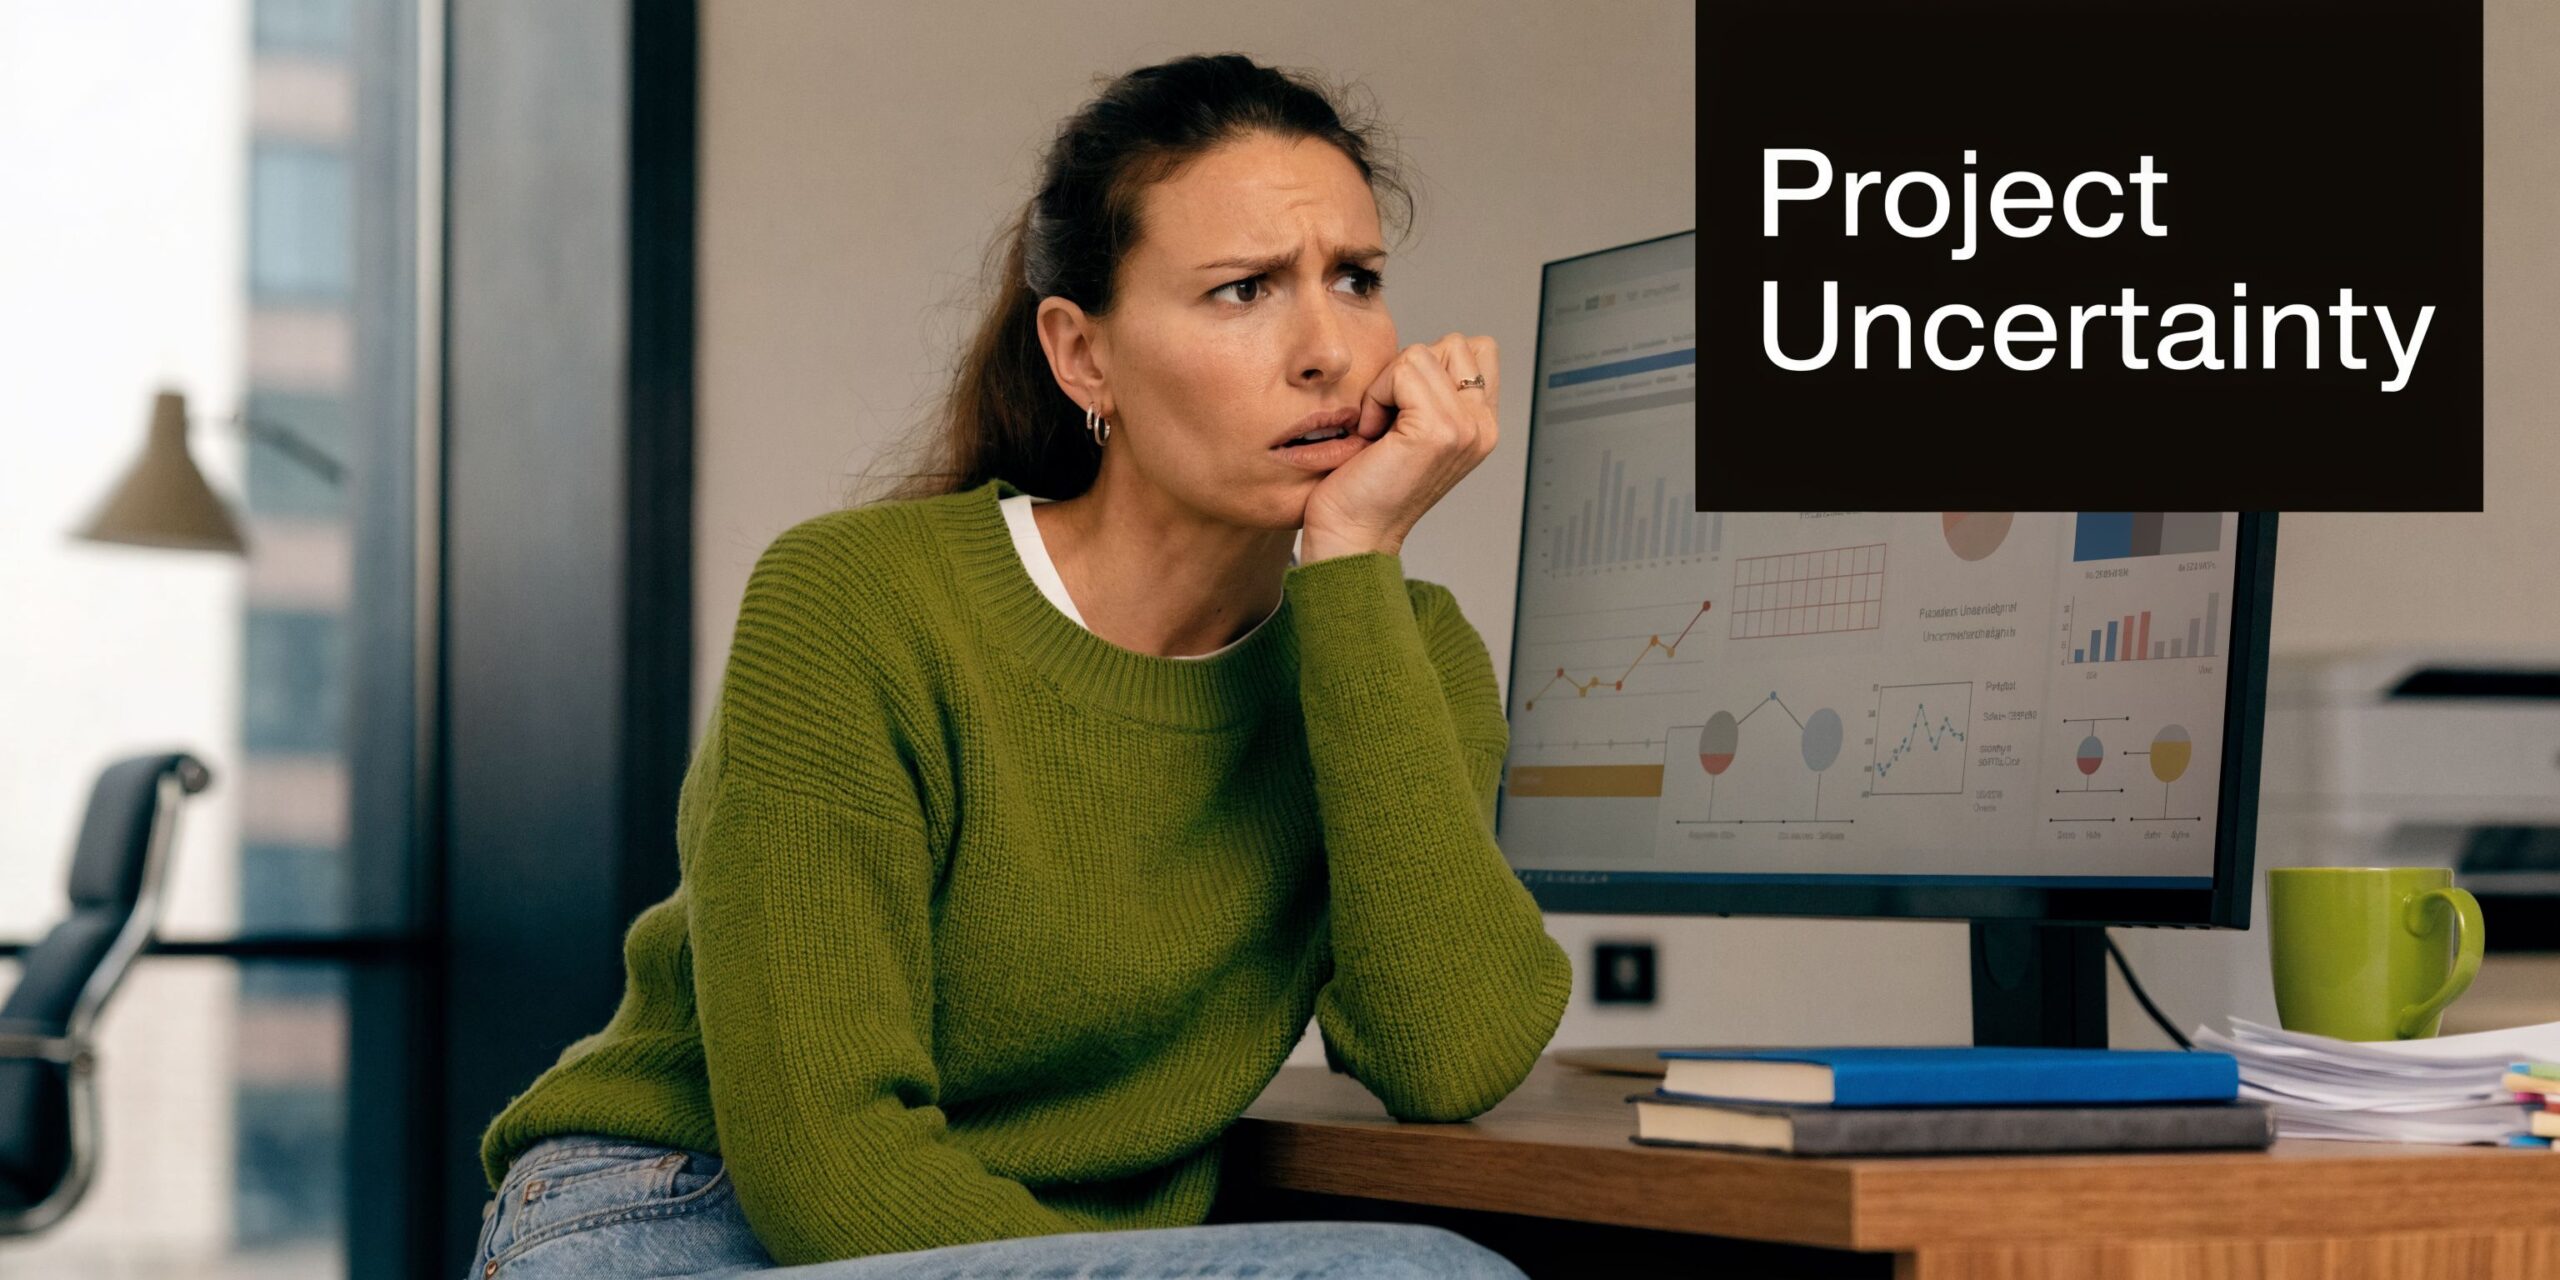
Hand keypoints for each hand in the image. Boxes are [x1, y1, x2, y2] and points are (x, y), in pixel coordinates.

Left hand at [1300, 332, 1500, 562]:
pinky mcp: (1438, 430)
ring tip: (1381, 429)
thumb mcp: (1412, 431)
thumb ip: (1434, 393)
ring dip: (1388, 384)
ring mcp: (1464, 428)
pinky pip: (1403, 369)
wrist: (1352, 536)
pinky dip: (1377, 395)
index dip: (1431, 366)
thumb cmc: (1368, 488)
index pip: (1478, 350)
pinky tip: (1372, 433)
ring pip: (1423, 353)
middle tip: (1391, 420)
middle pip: (1453, 344)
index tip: (1406, 410)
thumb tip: (1421, 354)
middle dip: (1410, 371)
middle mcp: (1482, 427)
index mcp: (1482, 427)